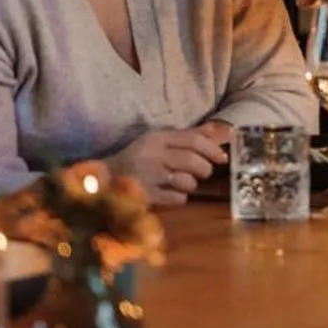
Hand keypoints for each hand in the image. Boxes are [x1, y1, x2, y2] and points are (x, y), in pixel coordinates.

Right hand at [112, 122, 232, 207]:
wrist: (104, 179)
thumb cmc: (137, 158)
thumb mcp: (159, 141)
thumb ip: (188, 136)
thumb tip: (218, 129)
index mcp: (157, 138)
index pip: (193, 140)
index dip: (213, 149)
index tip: (223, 158)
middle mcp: (153, 155)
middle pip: (192, 161)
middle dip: (204, 169)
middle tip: (203, 173)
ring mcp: (149, 176)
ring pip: (187, 181)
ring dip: (191, 184)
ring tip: (184, 183)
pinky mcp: (146, 196)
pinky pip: (177, 199)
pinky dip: (180, 198)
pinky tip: (172, 194)